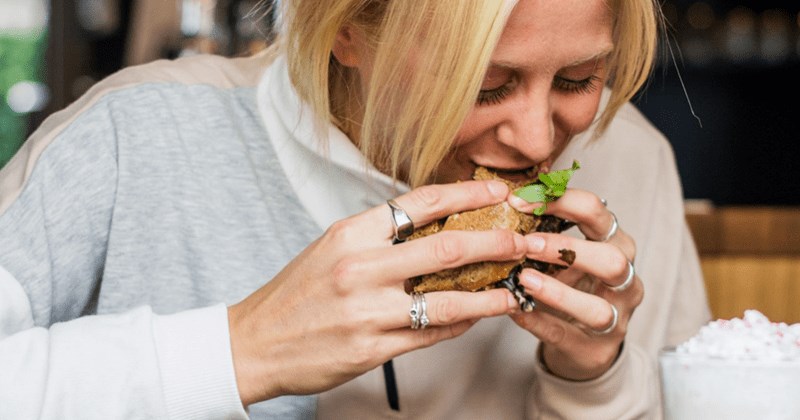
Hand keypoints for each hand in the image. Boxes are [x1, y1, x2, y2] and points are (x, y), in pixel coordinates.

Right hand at [228, 180, 524, 405]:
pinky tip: (476, 317)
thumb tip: (435, 225)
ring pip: (449, 299)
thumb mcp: (332, 248)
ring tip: (515, 289)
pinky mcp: (371, 349)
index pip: (421, 202)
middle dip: (496, 241)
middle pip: (447, 247)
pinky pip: (431, 334)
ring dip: (490, 293)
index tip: (499, 190)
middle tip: (524, 239)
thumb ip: (380, 236)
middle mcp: (361, 267)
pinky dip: (460, 324)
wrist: (255, 343)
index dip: (468, 193)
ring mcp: (368, 311)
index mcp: (352, 233)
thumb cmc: (296, 293)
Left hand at [508, 189, 642, 379]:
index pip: (598, 212)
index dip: (561, 201)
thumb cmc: (572, 286)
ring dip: (557, 292)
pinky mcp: (594, 350)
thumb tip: (506, 201)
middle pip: (612, 259)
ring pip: (597, 308)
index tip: (520, 201)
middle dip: (567, 249)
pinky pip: (566, 336)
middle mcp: (624, 280)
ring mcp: (615, 319)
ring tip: (523, 279)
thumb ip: (544, 231)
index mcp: (616, 244)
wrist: (583, 343)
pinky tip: (515, 309)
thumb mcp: (564, 255)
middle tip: (526, 243)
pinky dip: (539, 322)